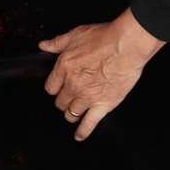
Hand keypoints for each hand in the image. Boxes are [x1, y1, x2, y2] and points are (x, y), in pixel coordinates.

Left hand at [40, 9, 164, 140]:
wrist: (126, 46)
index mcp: (64, 67)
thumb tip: (44, 45)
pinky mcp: (102, 105)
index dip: (54, 87)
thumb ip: (58, 42)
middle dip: (63, 100)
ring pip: (71, 113)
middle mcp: (73, 85)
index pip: (51, 86)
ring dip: (71, 113)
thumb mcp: (76, 34)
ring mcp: (87, 97)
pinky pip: (88, 124)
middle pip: (60, 101)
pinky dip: (82, 132)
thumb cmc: (105, 38)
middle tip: (68, 98)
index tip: (58, 87)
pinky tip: (79, 135)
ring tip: (74, 112)